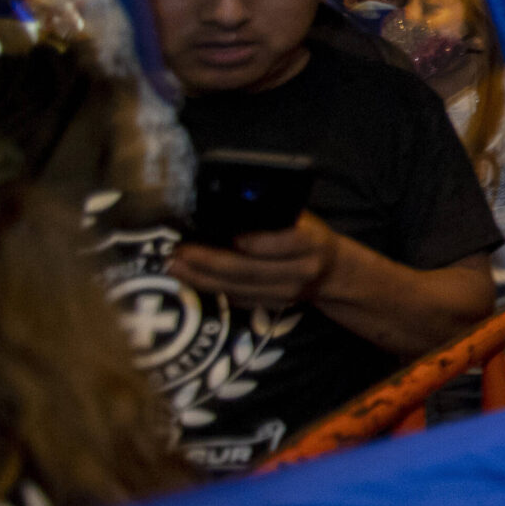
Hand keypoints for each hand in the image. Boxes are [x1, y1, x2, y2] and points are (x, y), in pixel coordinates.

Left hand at [169, 211, 343, 307]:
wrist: (330, 271)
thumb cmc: (308, 234)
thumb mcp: (301, 217)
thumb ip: (274, 213)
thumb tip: (230, 199)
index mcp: (313, 242)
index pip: (288, 242)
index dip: (258, 242)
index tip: (231, 236)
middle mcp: (302, 270)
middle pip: (250, 269)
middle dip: (210, 261)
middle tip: (180, 251)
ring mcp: (286, 293)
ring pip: (237, 288)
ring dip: (201, 278)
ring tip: (174, 265)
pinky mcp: (271, 306)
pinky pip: (236, 298)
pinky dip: (209, 288)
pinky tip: (189, 277)